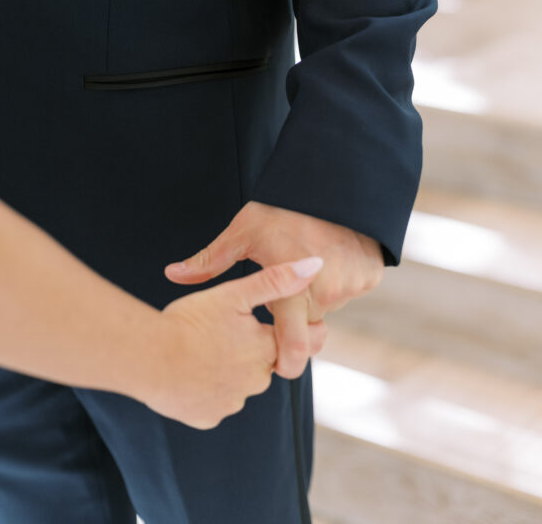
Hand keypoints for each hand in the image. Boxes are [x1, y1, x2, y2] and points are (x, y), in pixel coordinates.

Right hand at [142, 257, 323, 428]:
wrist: (149, 358)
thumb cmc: (190, 321)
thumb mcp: (233, 294)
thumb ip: (275, 280)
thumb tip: (315, 264)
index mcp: (264, 348)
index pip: (292, 340)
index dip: (286, 328)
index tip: (279, 323)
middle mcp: (255, 381)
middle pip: (262, 362)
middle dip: (251, 348)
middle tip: (225, 330)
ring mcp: (232, 402)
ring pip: (240, 383)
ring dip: (230, 368)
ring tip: (205, 347)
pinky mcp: (209, 417)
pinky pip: (216, 401)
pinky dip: (208, 387)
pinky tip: (192, 370)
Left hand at [165, 202, 384, 379]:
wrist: (332, 180)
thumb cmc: (282, 207)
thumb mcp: (242, 232)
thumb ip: (210, 261)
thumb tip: (171, 274)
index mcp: (293, 292)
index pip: (292, 347)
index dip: (285, 361)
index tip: (275, 362)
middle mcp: (327, 295)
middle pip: (308, 323)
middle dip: (295, 312)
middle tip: (285, 285)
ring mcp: (353, 286)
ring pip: (328, 305)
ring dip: (317, 293)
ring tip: (306, 258)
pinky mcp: (370, 276)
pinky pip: (350, 288)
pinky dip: (340, 278)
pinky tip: (328, 253)